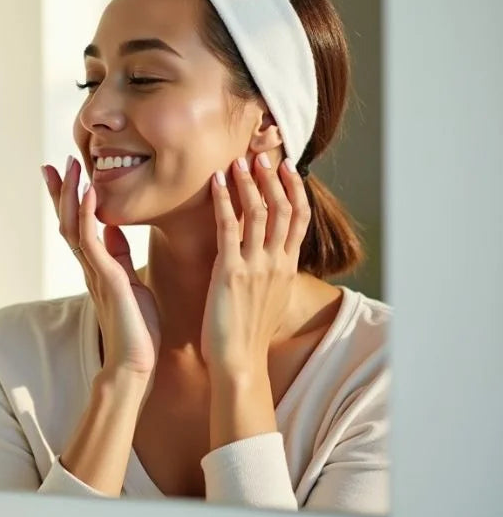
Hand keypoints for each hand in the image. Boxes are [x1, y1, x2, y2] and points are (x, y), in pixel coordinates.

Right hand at [42, 157, 160, 377]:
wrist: (135, 363)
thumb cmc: (137, 328)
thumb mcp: (132, 282)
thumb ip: (119, 256)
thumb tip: (111, 229)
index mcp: (96, 267)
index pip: (77, 226)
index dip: (69, 201)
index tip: (64, 175)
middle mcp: (89, 267)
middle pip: (67, 221)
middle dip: (60, 192)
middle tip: (54, 164)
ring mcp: (94, 271)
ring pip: (73, 226)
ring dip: (71, 195)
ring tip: (70, 167)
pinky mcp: (105, 277)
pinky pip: (91, 240)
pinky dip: (87, 214)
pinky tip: (89, 192)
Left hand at [201, 153, 309, 377]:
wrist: (239, 362)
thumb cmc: (245, 334)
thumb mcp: (267, 298)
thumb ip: (268, 273)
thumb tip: (266, 257)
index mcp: (287, 268)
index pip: (299, 219)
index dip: (295, 189)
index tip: (288, 167)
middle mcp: (277, 263)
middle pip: (284, 209)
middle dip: (274, 178)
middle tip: (264, 154)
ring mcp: (256, 266)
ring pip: (259, 213)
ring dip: (249, 183)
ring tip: (240, 159)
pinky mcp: (231, 272)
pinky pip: (229, 228)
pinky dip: (225, 201)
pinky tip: (217, 182)